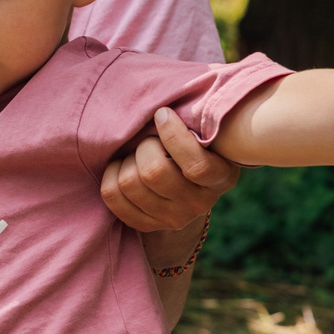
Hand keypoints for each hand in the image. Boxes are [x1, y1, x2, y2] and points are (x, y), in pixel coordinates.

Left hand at [102, 106, 240, 233]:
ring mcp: (173, 219)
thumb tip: (163, 108)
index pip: (196, 166)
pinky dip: (112, 173)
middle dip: (145, 146)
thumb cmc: (194, 145)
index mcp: (222, 177)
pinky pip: (112, 195)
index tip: (162, 114)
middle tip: (149, 140)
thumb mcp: (205, 134)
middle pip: (154, 173)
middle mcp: (200, 204)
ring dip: (128, 160)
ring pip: (129, 183)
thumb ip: (196, 121)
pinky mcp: (146, 225)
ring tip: (137, 154)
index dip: (172, 135)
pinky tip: (124, 166)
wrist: (188, 184)